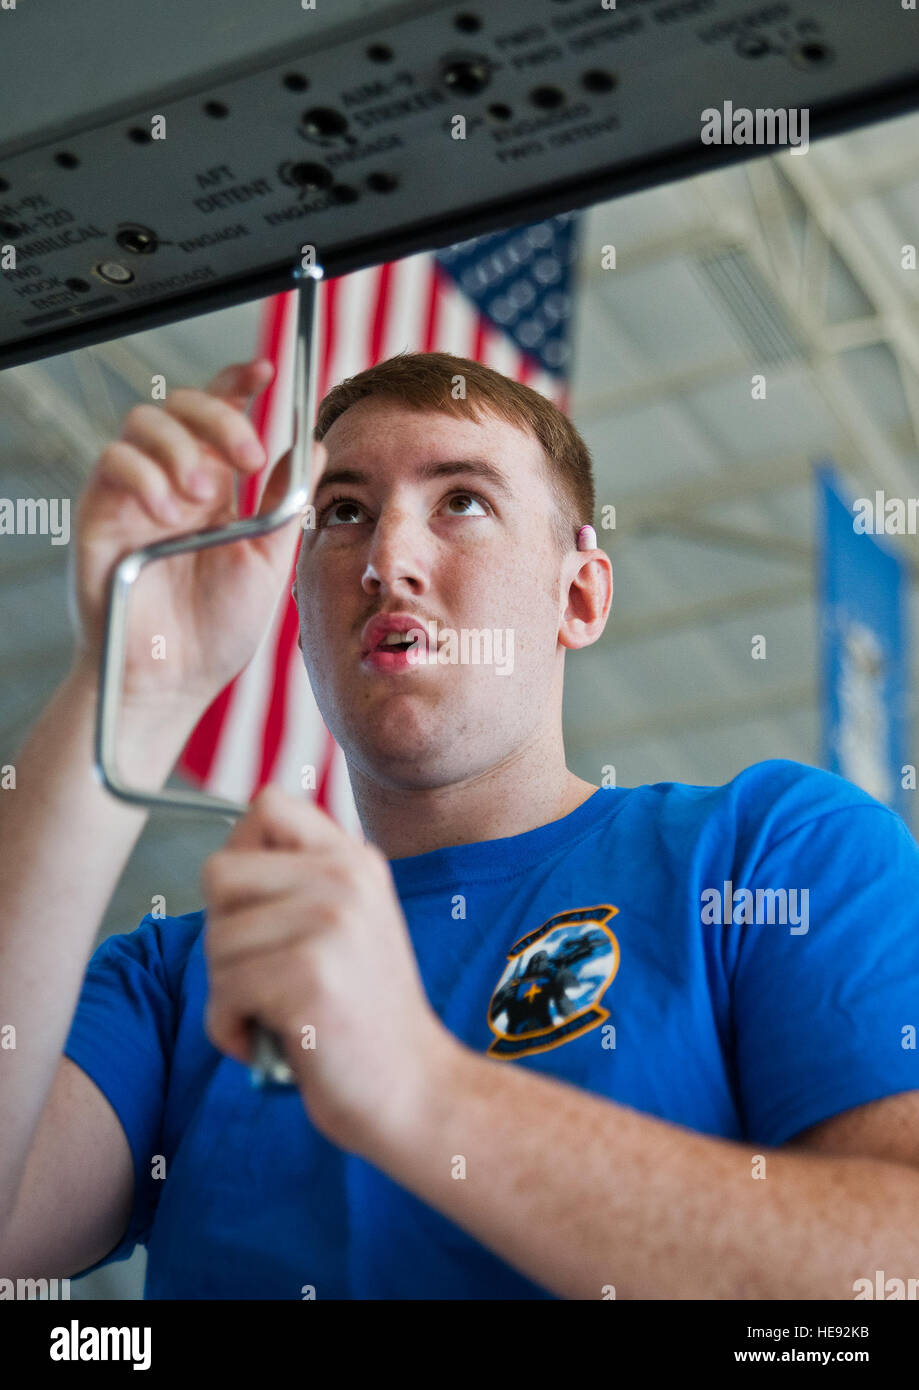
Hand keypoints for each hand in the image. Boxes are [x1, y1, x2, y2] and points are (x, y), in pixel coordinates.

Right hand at [69, 358, 324, 707]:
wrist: (175, 682)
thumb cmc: (217, 631)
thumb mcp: (269, 560)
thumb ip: (289, 501)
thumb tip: (317, 443)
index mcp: (217, 488)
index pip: (221, 414)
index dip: (239, 382)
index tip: (268, 370)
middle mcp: (173, 481)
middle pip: (184, 405)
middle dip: (220, 417)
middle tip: (248, 457)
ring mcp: (134, 495)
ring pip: (145, 422)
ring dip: (181, 447)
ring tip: (202, 495)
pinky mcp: (100, 514)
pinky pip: (112, 462)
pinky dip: (143, 474)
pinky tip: (167, 511)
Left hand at [201, 786, 455, 1157]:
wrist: (414, 1089)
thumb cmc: (362, 1016)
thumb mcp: (349, 924)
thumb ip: (299, 884)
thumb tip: (222, 868)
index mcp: (355, 860)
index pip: (267, 806)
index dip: (240, 853)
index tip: (258, 909)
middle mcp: (347, 879)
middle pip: (220, 874)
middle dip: (223, 934)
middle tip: (263, 975)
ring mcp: (331, 925)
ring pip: (215, 941)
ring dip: (227, 992)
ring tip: (275, 1014)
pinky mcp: (310, 977)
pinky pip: (224, 992)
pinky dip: (230, 1029)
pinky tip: (273, 1040)